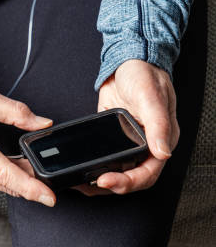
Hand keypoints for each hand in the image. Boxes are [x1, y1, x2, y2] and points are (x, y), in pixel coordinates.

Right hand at [0, 85, 56, 206]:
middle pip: (6, 182)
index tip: (48, 196)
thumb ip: (15, 112)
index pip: (2, 172)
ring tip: (41, 170)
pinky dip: (11, 177)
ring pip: (1, 183)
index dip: (28, 186)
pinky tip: (24, 170)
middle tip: (55, 178)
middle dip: (33, 184)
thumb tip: (42, 123)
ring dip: (23, 181)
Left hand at [74, 59, 178, 195]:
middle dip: (111, 186)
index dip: (128, 182)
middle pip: (131, 177)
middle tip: (89, 185)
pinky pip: (105, 157)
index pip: (148, 172)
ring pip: (117, 171)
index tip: (106, 180)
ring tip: (81, 184)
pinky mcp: (113, 136)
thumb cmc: (145, 75)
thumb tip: (163, 152)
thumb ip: (158, 125)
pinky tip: (81, 169)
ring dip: (100, 180)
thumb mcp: (150, 97)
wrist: (128, 60)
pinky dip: (94, 166)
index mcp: (161, 139)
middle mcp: (146, 145)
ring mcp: (129, 142)